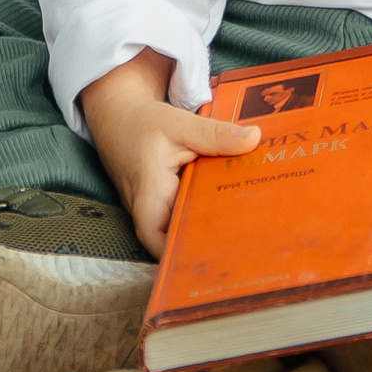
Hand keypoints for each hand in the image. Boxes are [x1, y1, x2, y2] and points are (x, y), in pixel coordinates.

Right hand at [78, 48, 260, 257]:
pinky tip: (232, 203)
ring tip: (247, 228)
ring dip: (208, 224)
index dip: (178, 252)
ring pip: (181, 224)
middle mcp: (148, 208)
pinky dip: (204, 208)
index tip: (212, 254)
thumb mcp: (180, 123)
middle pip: (176, 235)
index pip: (156, 236)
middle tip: (246, 241)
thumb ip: (215, 134)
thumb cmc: (142, 123)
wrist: (117, 118)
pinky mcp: (162, 202)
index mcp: (149, 191)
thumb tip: (254, 139)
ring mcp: (154, 208)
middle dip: (206, 240)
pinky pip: (183, 212)